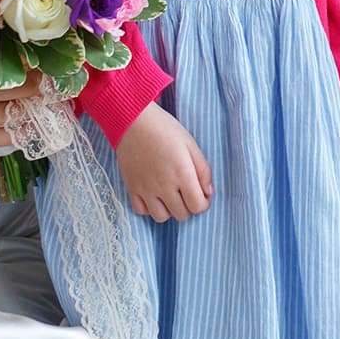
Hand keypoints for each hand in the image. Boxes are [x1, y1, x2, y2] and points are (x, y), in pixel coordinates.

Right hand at [114, 102, 213, 222]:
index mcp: (182, 174)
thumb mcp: (191, 144)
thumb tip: (208, 192)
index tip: (202, 195)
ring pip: (162, 217)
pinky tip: (154, 195)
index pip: (197, 207)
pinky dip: (149, 208)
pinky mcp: (131, 188)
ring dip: (170, 210)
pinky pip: (141, 211)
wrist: (133, 121)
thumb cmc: (164, 129)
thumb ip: (203, 170)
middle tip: (187, 192)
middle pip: (181, 215)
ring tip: (171, 196)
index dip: (203, 204)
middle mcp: (163, 186)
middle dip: (189, 206)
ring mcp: (145, 189)